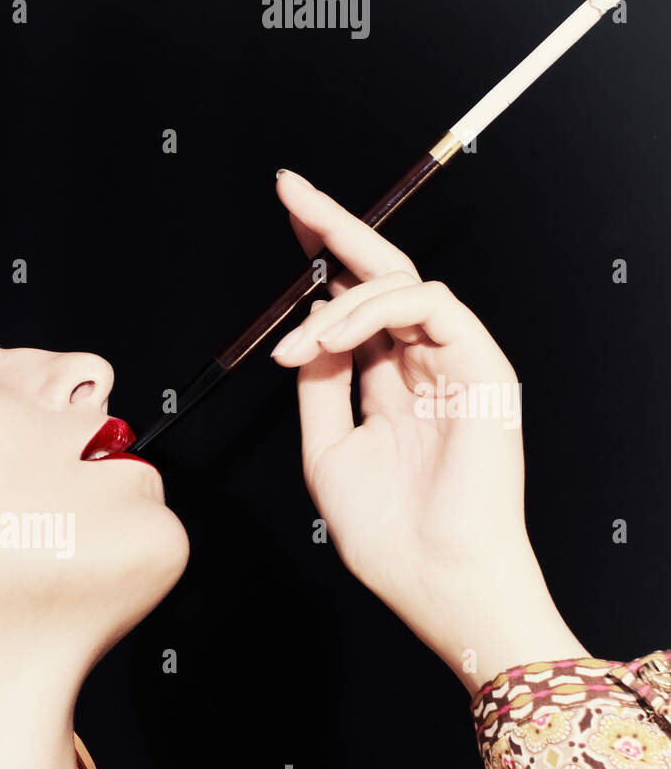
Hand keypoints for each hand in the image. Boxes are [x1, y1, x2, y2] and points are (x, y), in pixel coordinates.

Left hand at [268, 168, 587, 692]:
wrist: (434, 577)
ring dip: (337, 300)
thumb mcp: (327, 451)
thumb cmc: (386, 532)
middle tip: (290, 191)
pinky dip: (374, 310)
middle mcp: (422, 365)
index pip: (353, 303)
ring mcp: (455, 363)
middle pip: (381, 273)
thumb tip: (304, 331)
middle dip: (334, 226)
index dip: (321, 258)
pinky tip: (332, 337)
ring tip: (299, 341)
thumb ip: (320, 386)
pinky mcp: (483, 365)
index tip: (285, 221)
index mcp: (388, 384)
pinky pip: (430, 304)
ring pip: (401, 283)